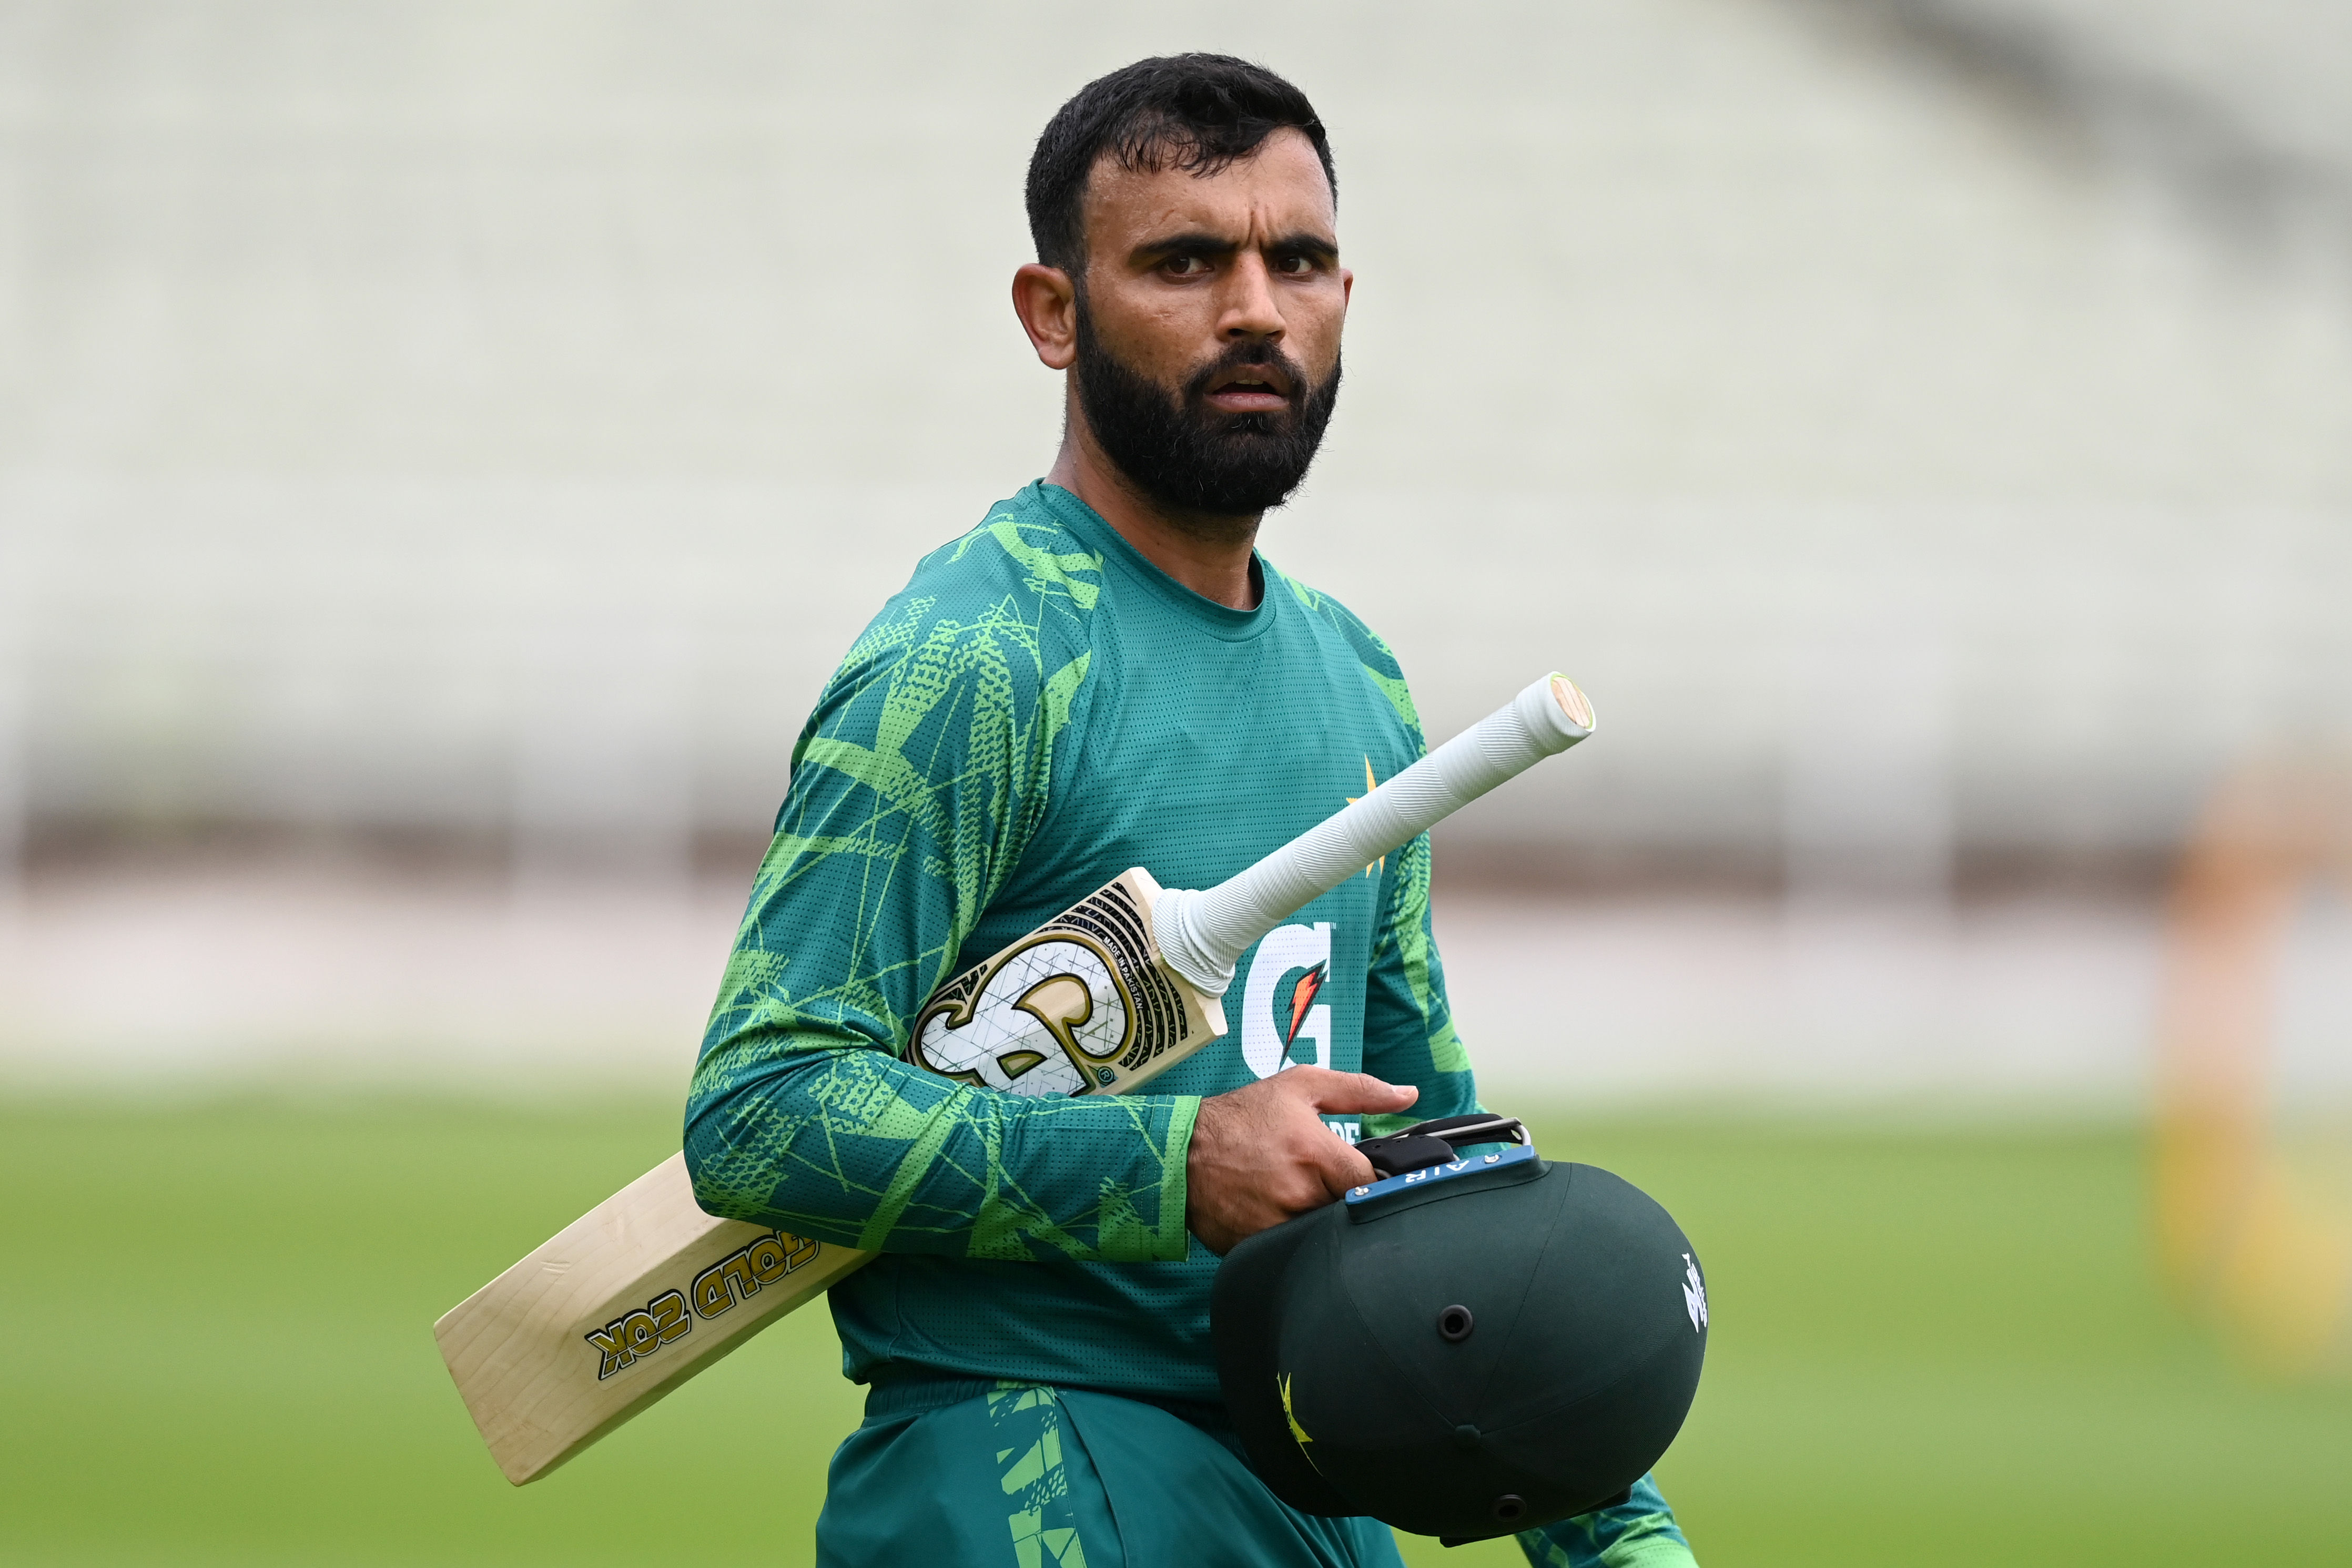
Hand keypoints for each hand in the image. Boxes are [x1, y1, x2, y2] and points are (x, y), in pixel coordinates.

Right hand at [1185, 1068, 1418, 1254]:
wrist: (1180, 1150)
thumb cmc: (1243, 1116)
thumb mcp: (1301, 1086)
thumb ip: (1359, 1090)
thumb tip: (1409, 1095)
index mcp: (1316, 1154)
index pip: (1372, 1183)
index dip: (1368, 1178)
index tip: (1353, 1171)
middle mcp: (1300, 1194)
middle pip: (1347, 1210)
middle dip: (1339, 1196)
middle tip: (1316, 1178)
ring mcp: (1277, 1225)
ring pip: (1321, 1233)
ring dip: (1315, 1217)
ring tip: (1292, 1193)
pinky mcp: (1257, 1248)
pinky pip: (1291, 1249)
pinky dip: (1289, 1235)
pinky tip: (1272, 1211)